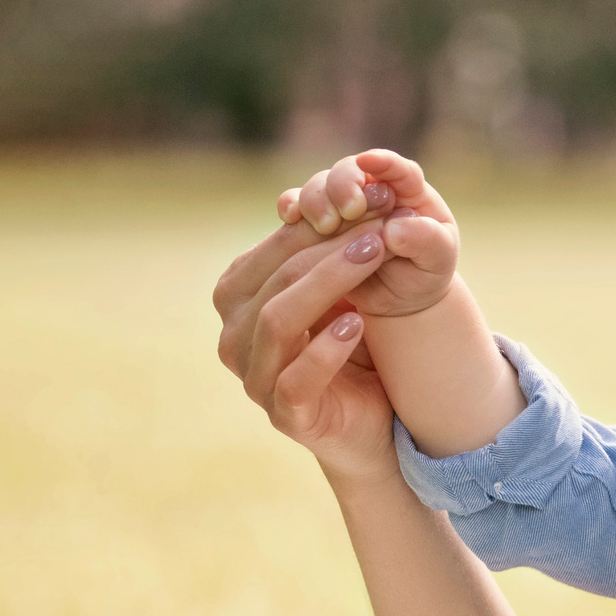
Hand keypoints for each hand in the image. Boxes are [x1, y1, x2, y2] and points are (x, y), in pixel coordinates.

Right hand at [211, 215, 408, 482]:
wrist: (371, 420)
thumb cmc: (349, 345)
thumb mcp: (336, 290)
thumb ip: (321, 249)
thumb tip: (313, 194)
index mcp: (238, 299)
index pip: (272, 251)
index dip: (319, 222)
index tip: (369, 200)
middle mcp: (235, 338)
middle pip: (276, 281)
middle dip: (330, 249)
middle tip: (379, 226)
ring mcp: (256, 380)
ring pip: (279, 322)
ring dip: (330, 284)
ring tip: (374, 258)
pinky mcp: (286, 415)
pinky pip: (296, 379)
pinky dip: (325, 349)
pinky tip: (356, 324)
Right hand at [274, 149, 459, 319]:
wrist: (400, 298)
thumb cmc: (424, 272)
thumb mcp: (438, 258)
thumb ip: (426, 239)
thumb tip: (394, 228)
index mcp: (408, 190)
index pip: (398, 169)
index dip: (384, 163)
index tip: (370, 162)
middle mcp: (371, 190)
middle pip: (349, 171)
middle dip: (343, 186)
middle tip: (349, 211)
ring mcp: (340, 204)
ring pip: (319, 187)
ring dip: (316, 201)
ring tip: (326, 226)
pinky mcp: (315, 223)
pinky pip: (296, 207)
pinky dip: (291, 208)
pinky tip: (289, 217)